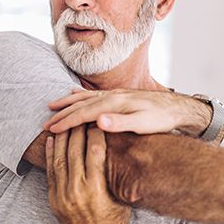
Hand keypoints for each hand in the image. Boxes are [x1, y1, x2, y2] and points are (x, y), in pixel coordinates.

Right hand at [44, 89, 211, 136]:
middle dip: (63, 113)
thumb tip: (98, 121)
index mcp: (116, 104)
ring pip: (87, 97)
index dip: (66, 122)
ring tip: (52, 105)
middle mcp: (114, 96)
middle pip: (82, 103)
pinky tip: (75, 94)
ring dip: (69, 102)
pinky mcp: (122, 95)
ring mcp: (118, 94)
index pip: (85, 113)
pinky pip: (96, 94)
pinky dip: (82, 94)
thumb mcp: (144, 124)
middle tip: (45, 122)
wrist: (178, 109)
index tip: (51, 129)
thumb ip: (121, 123)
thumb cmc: (162, 119)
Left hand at [46, 124, 132, 223]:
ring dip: (62, 139)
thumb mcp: (122, 196)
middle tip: (81, 115)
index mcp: (97, 189)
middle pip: (75, 152)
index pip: (95, 152)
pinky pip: (50, 172)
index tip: (98, 119)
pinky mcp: (54, 201)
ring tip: (66, 122)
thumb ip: (117, 173)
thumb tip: (123, 148)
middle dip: (78, 131)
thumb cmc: (118, 220)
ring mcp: (62, 197)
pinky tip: (52, 141)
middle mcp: (77, 192)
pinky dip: (50, 154)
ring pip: (59, 159)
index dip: (96, 133)